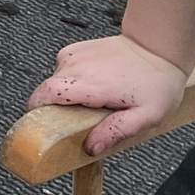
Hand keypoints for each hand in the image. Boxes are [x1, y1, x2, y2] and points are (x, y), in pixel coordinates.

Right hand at [29, 34, 189, 157]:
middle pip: (48, 90)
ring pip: (55, 81)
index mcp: (92, 84)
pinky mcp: (74, 49)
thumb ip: (117, 131)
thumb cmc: (157, 82)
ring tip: (93, 97)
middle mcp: (77, 66)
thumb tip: (91, 147)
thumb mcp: (148, 115)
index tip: (41, 122)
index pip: (47, 93)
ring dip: (67, 93)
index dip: (37, 109)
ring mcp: (74, 54)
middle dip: (57, 106)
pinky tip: (94, 81)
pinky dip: (72, 80)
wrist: (157, 48)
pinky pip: (62, 70)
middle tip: (80, 116)